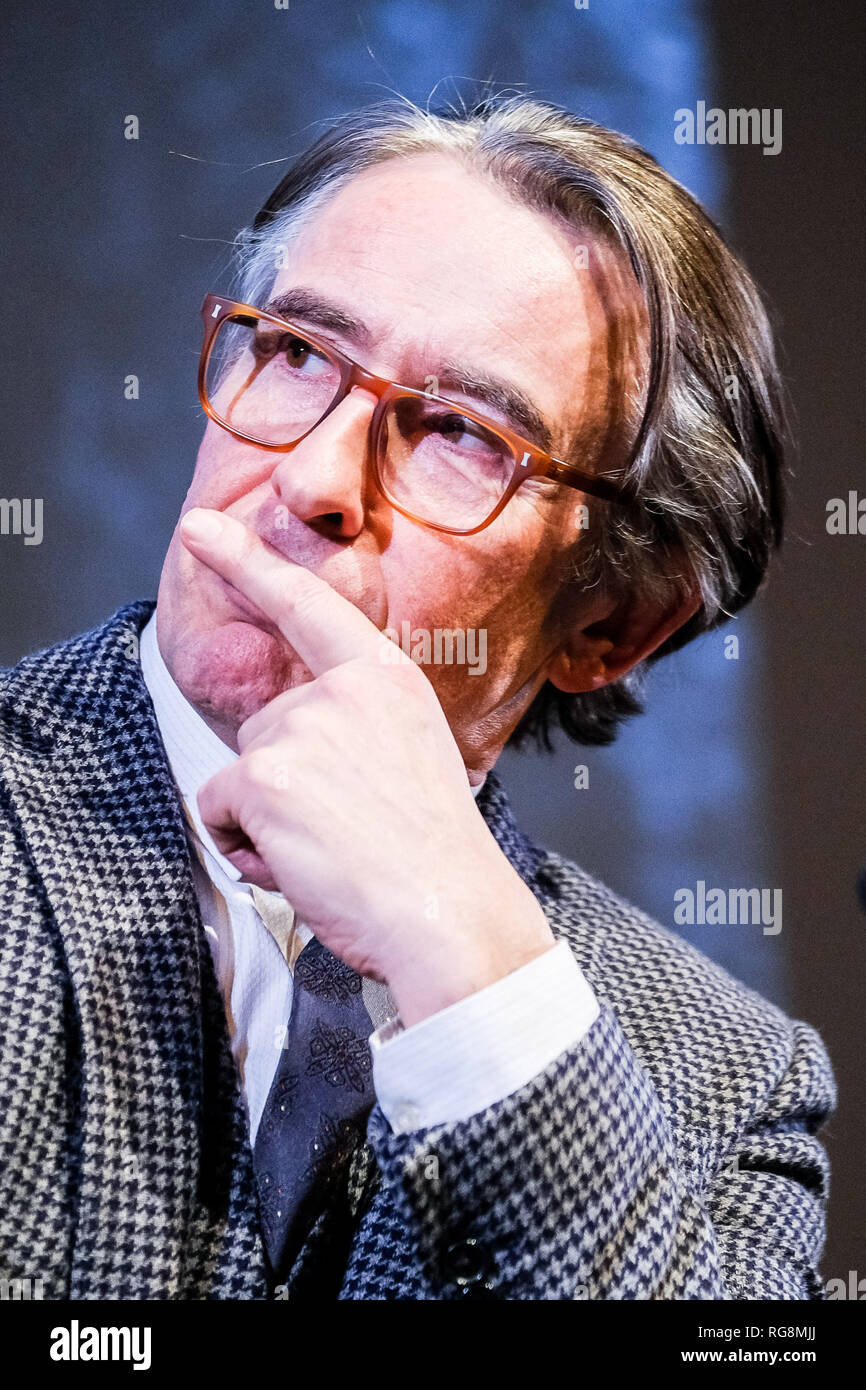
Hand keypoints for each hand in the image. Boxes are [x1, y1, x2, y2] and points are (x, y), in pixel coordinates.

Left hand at [180, 508, 555, 1025]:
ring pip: (241, 769)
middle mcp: (343, 689)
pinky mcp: (265, 776)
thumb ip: (358, 723)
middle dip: (285, 778)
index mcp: (387, 677)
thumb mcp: (412, 754)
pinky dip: (245, 845)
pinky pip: (217, 809)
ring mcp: (302, 727)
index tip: (198, 527)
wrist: (450, 915)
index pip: (307, 605)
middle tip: (349, 826)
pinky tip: (302, 865)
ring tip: (333, 850)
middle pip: (266, 722)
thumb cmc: (435, 854)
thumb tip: (288, 738)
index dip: (247, 562)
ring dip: (267, 817)